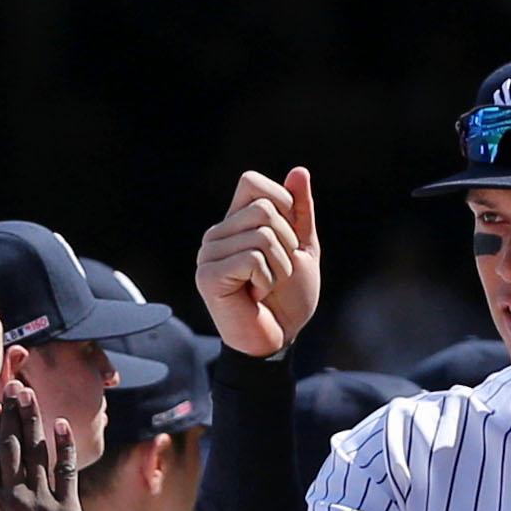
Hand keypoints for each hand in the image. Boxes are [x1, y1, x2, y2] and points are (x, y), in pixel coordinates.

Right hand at [0, 382, 85, 510]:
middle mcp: (14, 498)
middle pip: (10, 446)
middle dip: (10, 413)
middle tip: (11, 384)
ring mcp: (41, 502)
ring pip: (35, 452)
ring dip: (32, 421)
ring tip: (29, 394)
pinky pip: (65, 472)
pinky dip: (63, 447)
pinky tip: (61, 424)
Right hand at [195, 168, 320, 357]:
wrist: (278, 339)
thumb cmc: (288, 298)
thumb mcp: (302, 248)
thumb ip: (300, 211)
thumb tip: (298, 171)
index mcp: (234, 223)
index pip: (252, 182)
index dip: (281, 203)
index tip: (288, 239)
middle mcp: (216, 235)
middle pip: (264, 208)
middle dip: (287, 242)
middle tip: (278, 272)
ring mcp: (208, 255)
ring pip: (262, 234)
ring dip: (280, 266)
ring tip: (268, 286)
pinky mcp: (208, 276)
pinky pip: (252, 258)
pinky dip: (267, 279)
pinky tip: (256, 296)